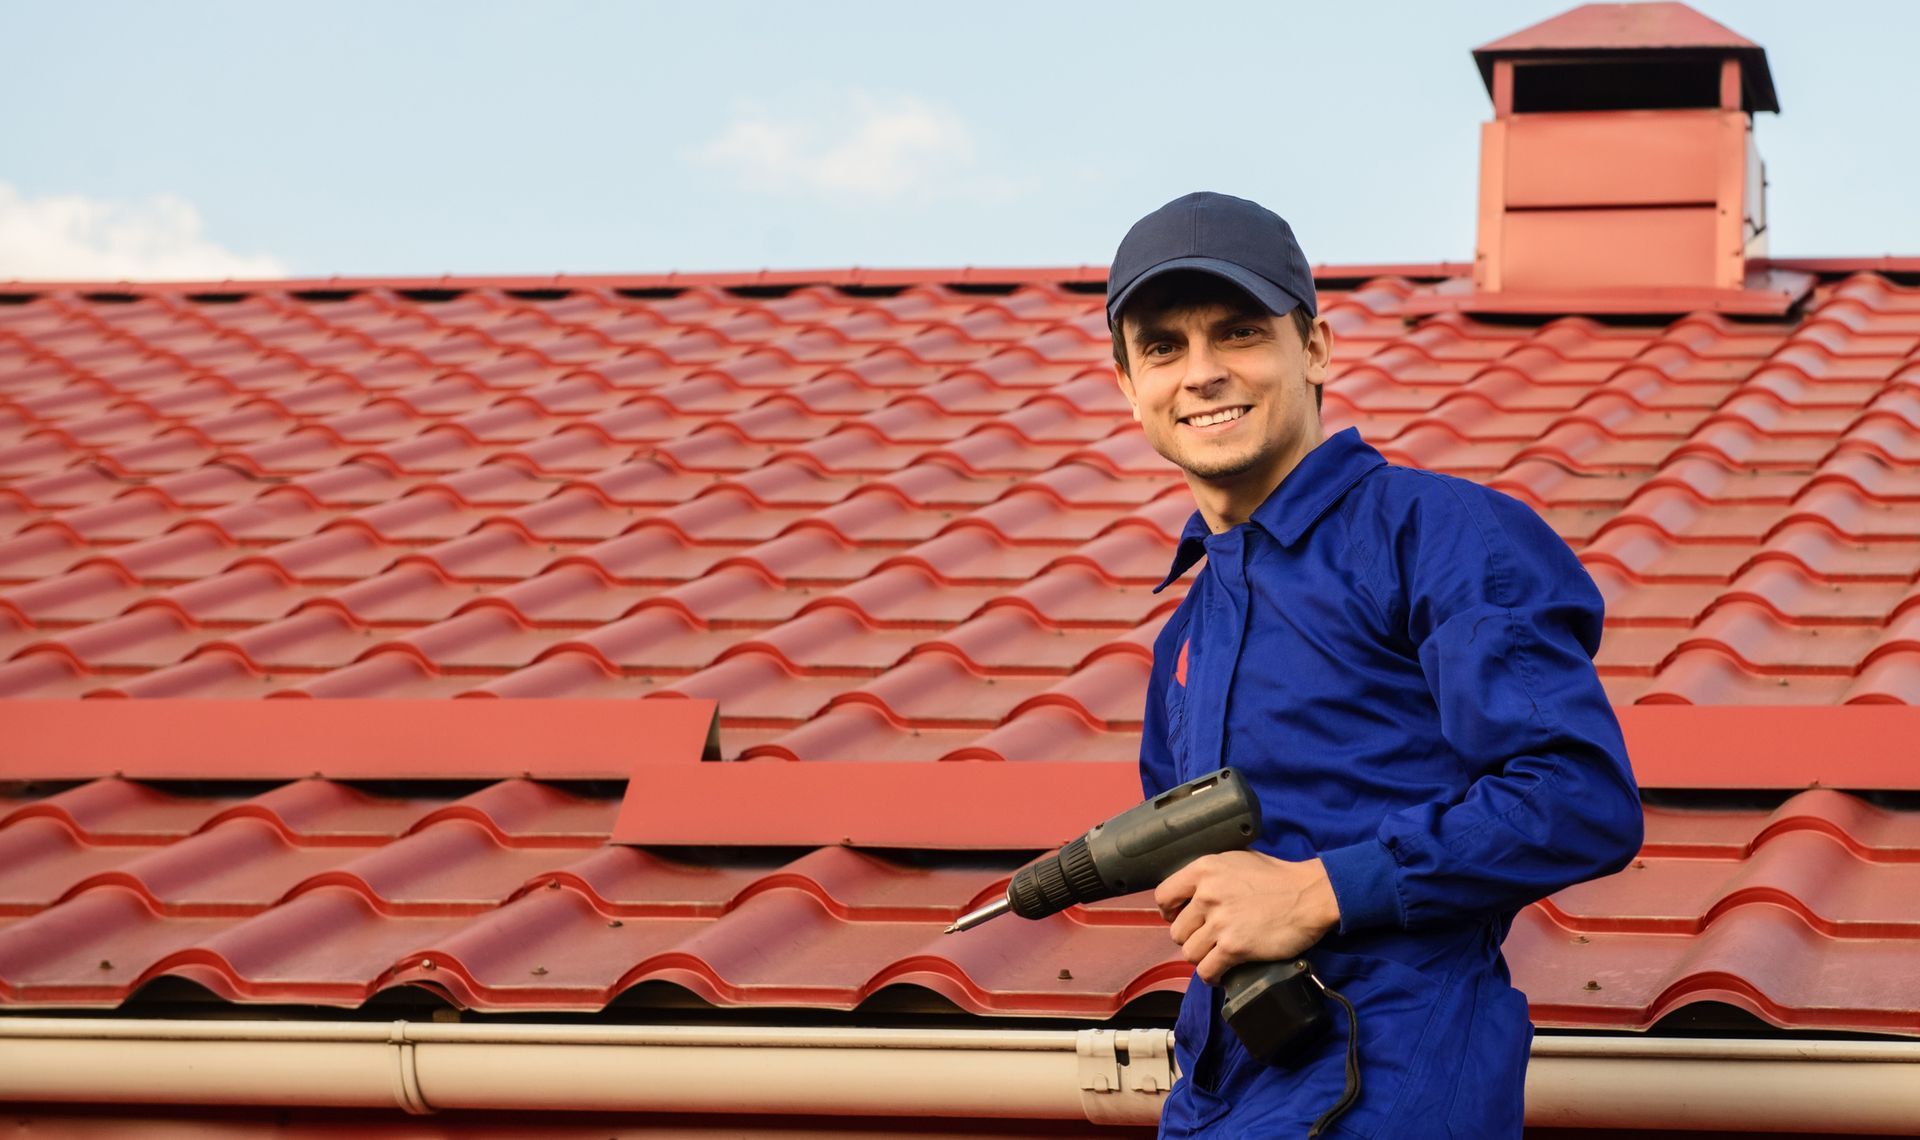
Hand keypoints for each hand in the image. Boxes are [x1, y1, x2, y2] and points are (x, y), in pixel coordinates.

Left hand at [1155, 852, 1341, 984]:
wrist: (1308, 895)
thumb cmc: (1277, 876)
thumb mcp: (1237, 860)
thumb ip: (1211, 874)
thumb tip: (1193, 890)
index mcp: (1204, 869)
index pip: (1163, 895)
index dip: (1168, 911)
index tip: (1179, 917)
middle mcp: (1207, 894)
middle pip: (1176, 930)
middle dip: (1190, 938)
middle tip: (1205, 939)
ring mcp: (1220, 922)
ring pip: (1189, 953)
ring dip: (1201, 958)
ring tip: (1214, 956)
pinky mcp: (1235, 947)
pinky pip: (1207, 970)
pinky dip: (1210, 976)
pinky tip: (1218, 973)